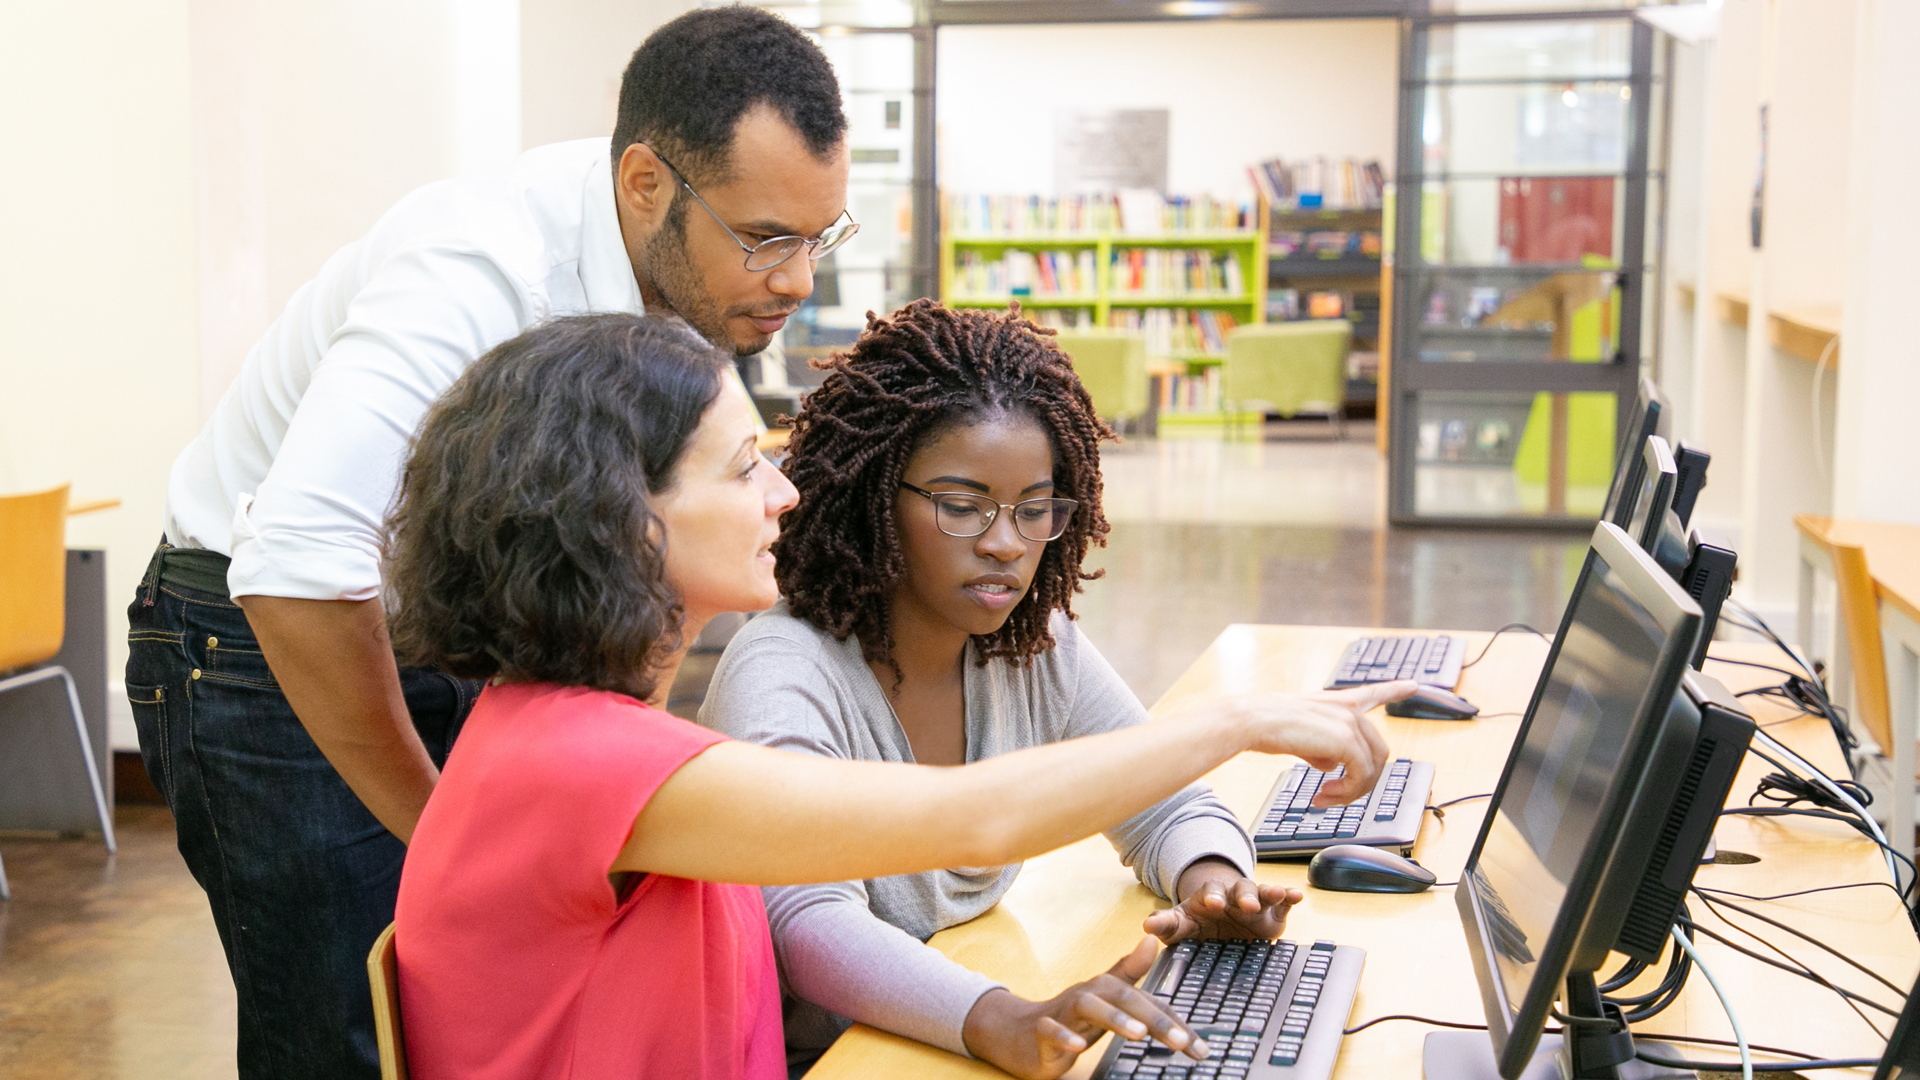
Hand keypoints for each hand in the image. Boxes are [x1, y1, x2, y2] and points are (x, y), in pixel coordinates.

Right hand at [961, 937, 1207, 1079]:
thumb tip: (1152, 940)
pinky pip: (1050, 1030)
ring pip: (1088, 1007)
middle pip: (1123, 998)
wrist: (1018, 1031)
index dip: (1176, 1022)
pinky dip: (1064, 1036)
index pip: (1148, 1002)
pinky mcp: (1040, 1031)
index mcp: (1107, 990)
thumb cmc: (1070, 1017)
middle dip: (1155, 1018)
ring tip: (1139, 1035)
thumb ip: (1129, 971)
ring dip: (1114, 1019)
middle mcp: (1088, 994)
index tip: (1201, 1047)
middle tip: (1182, 1042)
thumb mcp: (1104, 997)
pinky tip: (1078, 1048)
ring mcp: (1062, 1011)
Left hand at [1146, 858, 1300, 943]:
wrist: (1221, 925)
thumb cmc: (1198, 923)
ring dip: (1269, 892)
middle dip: (1244, 895)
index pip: (1209, 894)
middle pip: (1239, 890)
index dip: (1210, 898)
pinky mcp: (1273, 913)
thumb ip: (1166, 925)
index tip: (1211, 904)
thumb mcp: (1180, 925)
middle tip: (1247, 905)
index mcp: (1209, 898)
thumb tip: (1147, 926)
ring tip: (1277, 893)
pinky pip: (1283, 902)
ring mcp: (1254, 902)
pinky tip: (1297, 896)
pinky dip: (1290, 897)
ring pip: (1262, 892)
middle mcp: (1233, 896)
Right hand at [1216, 680, 1412, 805]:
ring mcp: (1350, 723)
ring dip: (1353, 790)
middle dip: (1362, 780)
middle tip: (1334, 795)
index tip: (1413, 684)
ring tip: (1327, 798)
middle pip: (1378, 751)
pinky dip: (1346, 792)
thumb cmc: (1268, 727)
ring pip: (1372, 767)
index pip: (1372, 693)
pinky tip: (1324, 796)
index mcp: (1337, 702)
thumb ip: (1323, 749)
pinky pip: (1360, 775)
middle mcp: (1349, 709)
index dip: (1394, 689)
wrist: (1253, 722)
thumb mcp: (1302, 735)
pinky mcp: (1347, 741)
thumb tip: (1333, 767)